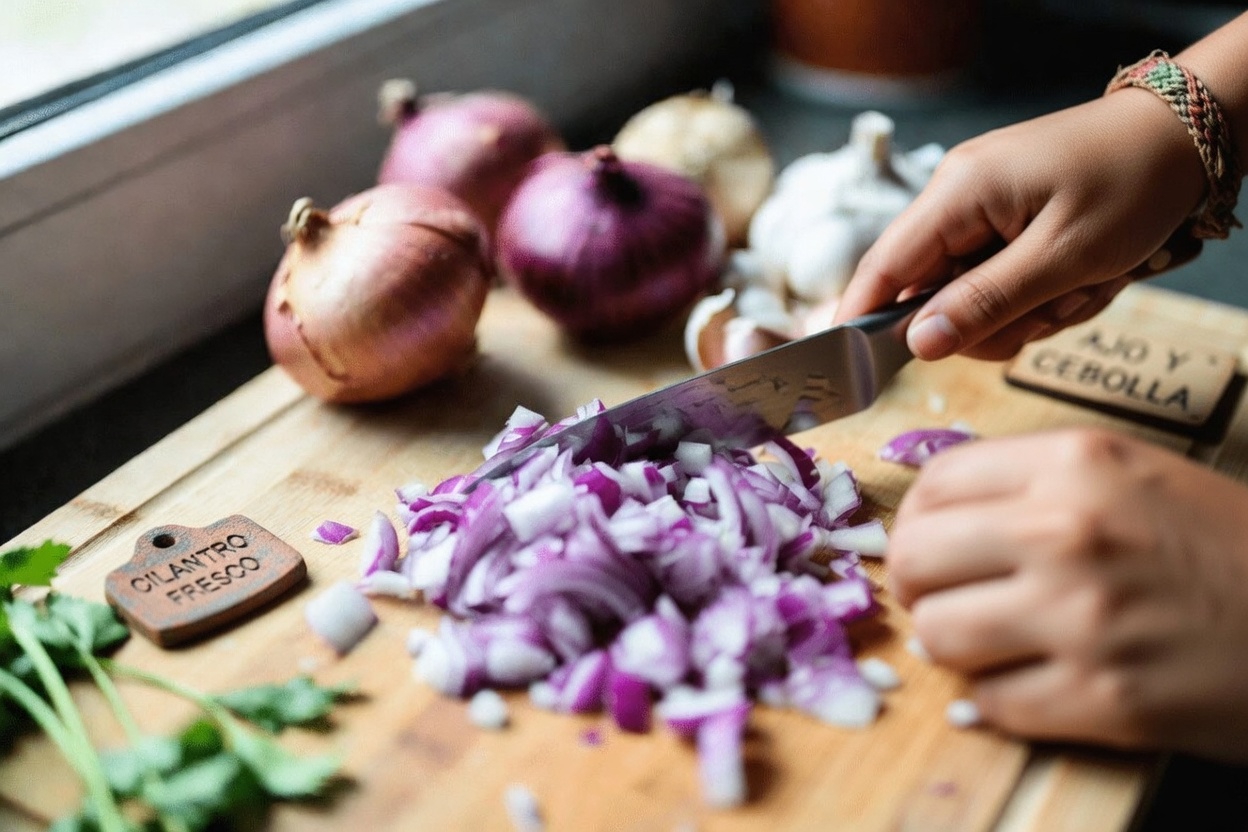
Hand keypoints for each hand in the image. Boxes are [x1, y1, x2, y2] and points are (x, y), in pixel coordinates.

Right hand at [835, 89, 1206, 360]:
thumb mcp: (1063, 257)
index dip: (864, 320)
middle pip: (931, 293)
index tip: (853, 369)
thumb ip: (985, 303)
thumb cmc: (1134, 183)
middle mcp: (957, 197)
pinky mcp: (1007, 218)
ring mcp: (982, 208)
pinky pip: (999, 279)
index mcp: (958, 193)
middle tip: (1050, 313)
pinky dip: (1038, 294)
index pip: (884, 267)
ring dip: (1024, 310)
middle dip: (989, 321)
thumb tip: (919, 344)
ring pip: (970, 295)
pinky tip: (1080, 278)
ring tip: (1080, 288)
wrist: (1189, 135)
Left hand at [887, 428, 1247, 760]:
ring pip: (938, 636)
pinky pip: (990, 703)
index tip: (932, 542)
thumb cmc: (1228, 547)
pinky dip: (999, 700)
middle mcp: (1067, 532)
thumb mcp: (1133, 475)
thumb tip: (931, 510)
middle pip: (913, 559)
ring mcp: (1081, 619)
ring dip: (955, 644)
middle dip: (920, 584)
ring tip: (992, 639)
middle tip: (948, 595)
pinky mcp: (1103, 699)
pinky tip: (1034, 682)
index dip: (918, 519)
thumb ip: (1033, 482)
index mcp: (1075, 464)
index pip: (931, 485)